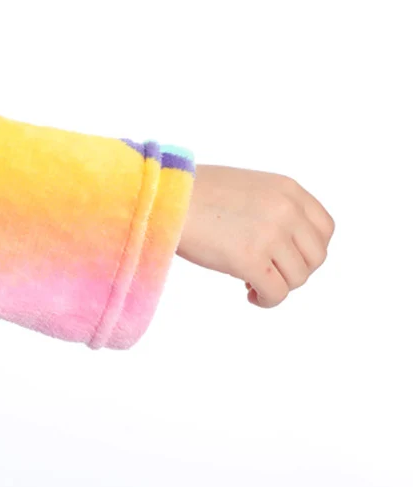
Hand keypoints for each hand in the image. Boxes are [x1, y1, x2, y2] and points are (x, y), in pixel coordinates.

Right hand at [177, 165, 334, 306]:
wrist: (162, 198)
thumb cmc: (192, 193)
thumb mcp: (247, 187)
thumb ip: (273, 207)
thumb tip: (284, 244)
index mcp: (287, 190)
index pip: (324, 228)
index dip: (309, 250)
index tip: (288, 258)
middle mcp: (286, 211)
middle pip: (315, 257)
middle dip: (294, 271)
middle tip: (268, 273)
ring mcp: (271, 235)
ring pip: (297, 278)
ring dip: (278, 285)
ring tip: (252, 283)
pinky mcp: (250, 259)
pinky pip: (276, 293)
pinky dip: (266, 299)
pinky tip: (250, 295)